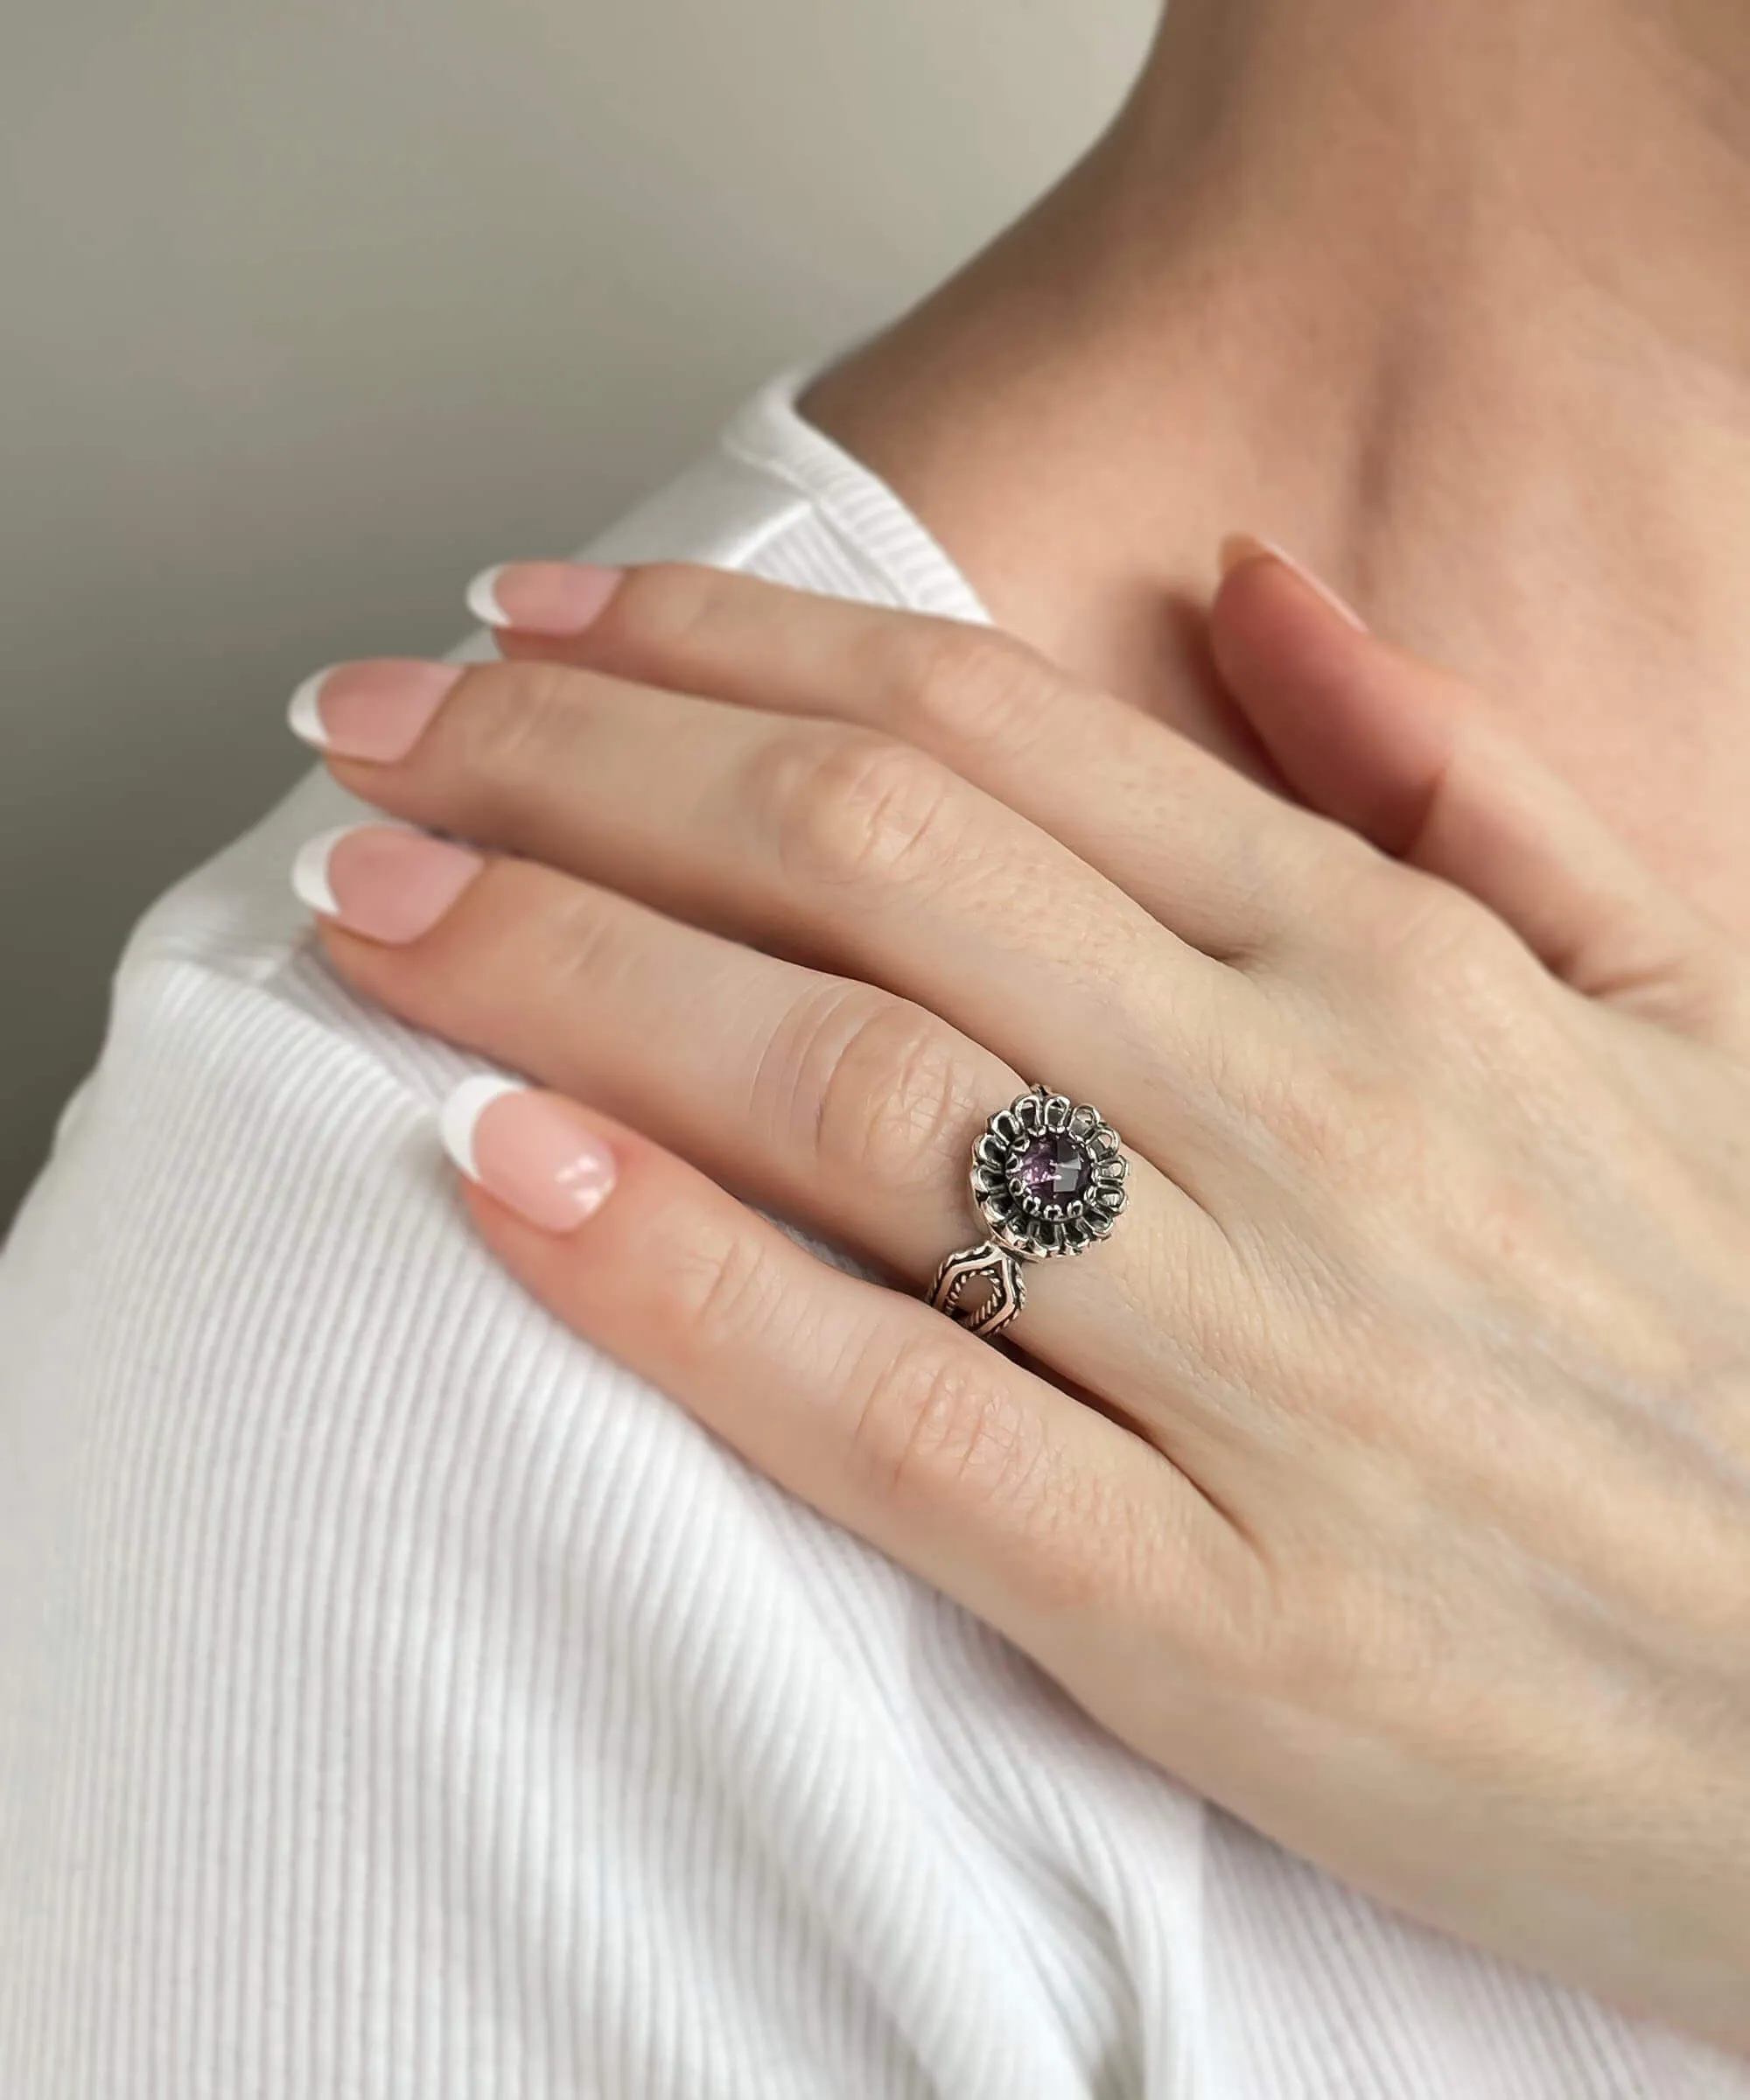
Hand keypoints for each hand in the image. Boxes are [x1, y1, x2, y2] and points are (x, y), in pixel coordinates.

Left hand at [287, 546, 1749, 2052]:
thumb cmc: (1745, 1355)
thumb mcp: (1674, 1006)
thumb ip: (1456, 778)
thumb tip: (1248, 587)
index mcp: (1399, 963)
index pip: (983, 727)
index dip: (718, 646)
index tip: (531, 617)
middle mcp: (1315, 1117)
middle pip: (861, 863)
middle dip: (569, 765)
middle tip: (369, 732)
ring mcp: (1265, 1364)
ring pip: (843, 1096)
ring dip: (564, 974)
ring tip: (372, 911)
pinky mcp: (1217, 1615)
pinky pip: (896, 1409)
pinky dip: (681, 1285)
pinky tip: (509, 1178)